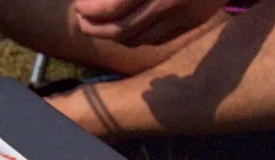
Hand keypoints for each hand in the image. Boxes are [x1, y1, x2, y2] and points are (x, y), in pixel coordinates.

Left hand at [73, 0, 226, 44]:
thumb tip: (95, 0)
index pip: (114, 8)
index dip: (91, 11)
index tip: (79, 7)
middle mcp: (172, 0)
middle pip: (122, 31)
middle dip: (96, 29)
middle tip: (82, 21)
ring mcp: (186, 14)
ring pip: (137, 40)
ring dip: (112, 37)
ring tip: (97, 26)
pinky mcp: (195, 21)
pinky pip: (156, 40)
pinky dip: (134, 38)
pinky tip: (124, 29)